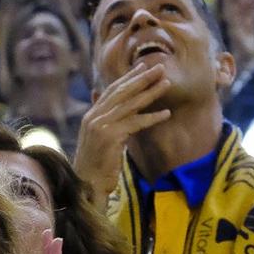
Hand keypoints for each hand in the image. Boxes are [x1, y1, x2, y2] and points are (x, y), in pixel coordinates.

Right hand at [74, 59, 174, 189]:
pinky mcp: (110, 136)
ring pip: (131, 104)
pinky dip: (152, 117)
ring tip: (167, 83)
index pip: (111, 91)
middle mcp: (94, 117)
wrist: (86, 185)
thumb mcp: (98, 140)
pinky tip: (166, 113)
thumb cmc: (95, 166)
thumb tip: (109, 112)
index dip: (128, 78)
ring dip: (151, 92)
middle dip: (142, 78)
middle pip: (122, 92)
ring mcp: (101, 125)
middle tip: (160, 67)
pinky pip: (136, 122)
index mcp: (91, 116)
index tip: (143, 67)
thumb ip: (104, 123)